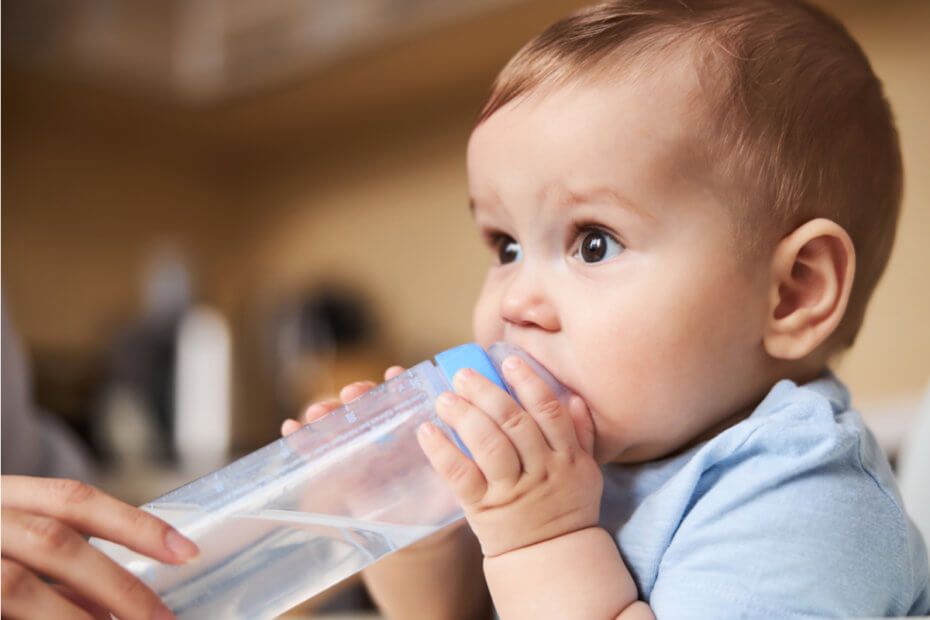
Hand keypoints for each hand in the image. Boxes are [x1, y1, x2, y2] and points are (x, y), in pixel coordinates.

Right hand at [1, 475, 197, 619]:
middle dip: (117, 586)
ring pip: (19, 588)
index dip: (133, 524)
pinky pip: (4, 611)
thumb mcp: (11, 538)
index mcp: (3, 496)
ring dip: (78, 617)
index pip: (74, 498)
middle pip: (55, 543)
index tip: (187, 552)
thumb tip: (117, 601)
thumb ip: (59, 558)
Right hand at [281, 365, 465, 550]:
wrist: (420, 538)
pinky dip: (301, 439)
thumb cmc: (439, 501)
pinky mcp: (334, 471)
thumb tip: (472, 441)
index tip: (395, 374)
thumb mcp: (452, 479)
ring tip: (317, 411)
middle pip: (366, 406)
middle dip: (358, 396)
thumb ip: (457, 461)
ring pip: (339, 424)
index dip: (397, 384)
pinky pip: (315, 452)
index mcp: (410, 427)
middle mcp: (381, 432)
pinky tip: (291, 429)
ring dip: (326, 412)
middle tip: (354, 392)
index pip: (401, 398)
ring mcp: (355, 450)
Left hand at [416, 354, 601, 556]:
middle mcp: (542, 471)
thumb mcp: (586, 473)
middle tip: (462, 375)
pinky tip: (427, 431)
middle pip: (514, 423)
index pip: (548, 411)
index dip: (528, 382)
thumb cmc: (567, 509)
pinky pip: (461, 476)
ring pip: (489, 445)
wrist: (552, 561)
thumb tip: (575, 398)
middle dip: (486, 393)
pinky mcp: (484, 509)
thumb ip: (582, 435)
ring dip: (464, 416)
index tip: (508, 361)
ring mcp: (513, 490)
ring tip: (444, 398)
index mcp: (567, 457)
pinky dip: (442, 451)